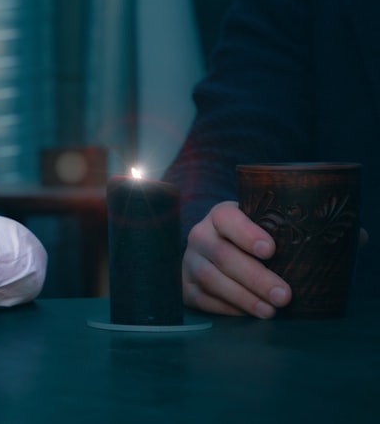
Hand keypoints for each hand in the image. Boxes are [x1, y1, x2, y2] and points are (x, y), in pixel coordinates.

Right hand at [182, 201, 290, 318]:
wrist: (217, 249)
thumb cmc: (254, 239)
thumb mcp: (266, 225)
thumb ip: (293, 230)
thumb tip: (343, 239)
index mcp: (220, 215)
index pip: (227, 219)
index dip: (247, 234)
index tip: (270, 250)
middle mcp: (200, 235)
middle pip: (223, 255)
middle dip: (255, 278)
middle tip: (284, 296)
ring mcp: (190, 261)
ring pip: (211, 279)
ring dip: (243, 297)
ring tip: (270, 311)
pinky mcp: (186, 286)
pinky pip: (202, 299)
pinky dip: (228, 309)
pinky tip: (250, 314)